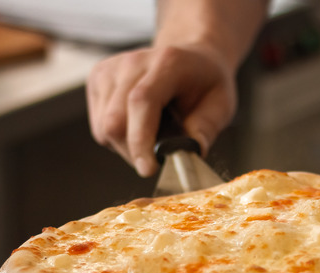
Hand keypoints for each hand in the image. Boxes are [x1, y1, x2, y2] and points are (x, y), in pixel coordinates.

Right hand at [87, 45, 237, 176]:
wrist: (192, 57)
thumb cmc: (206, 83)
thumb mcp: (222, 104)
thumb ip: (207, 127)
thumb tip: (193, 150)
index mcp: (168, 63)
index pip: (142, 101)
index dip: (140, 139)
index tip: (148, 168)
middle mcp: (134, 61)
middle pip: (115, 121)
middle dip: (135, 152)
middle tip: (157, 159)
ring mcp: (111, 69)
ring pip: (104, 128)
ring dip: (125, 147)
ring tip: (151, 138)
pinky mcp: (98, 78)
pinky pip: (99, 125)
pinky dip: (116, 138)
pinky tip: (136, 127)